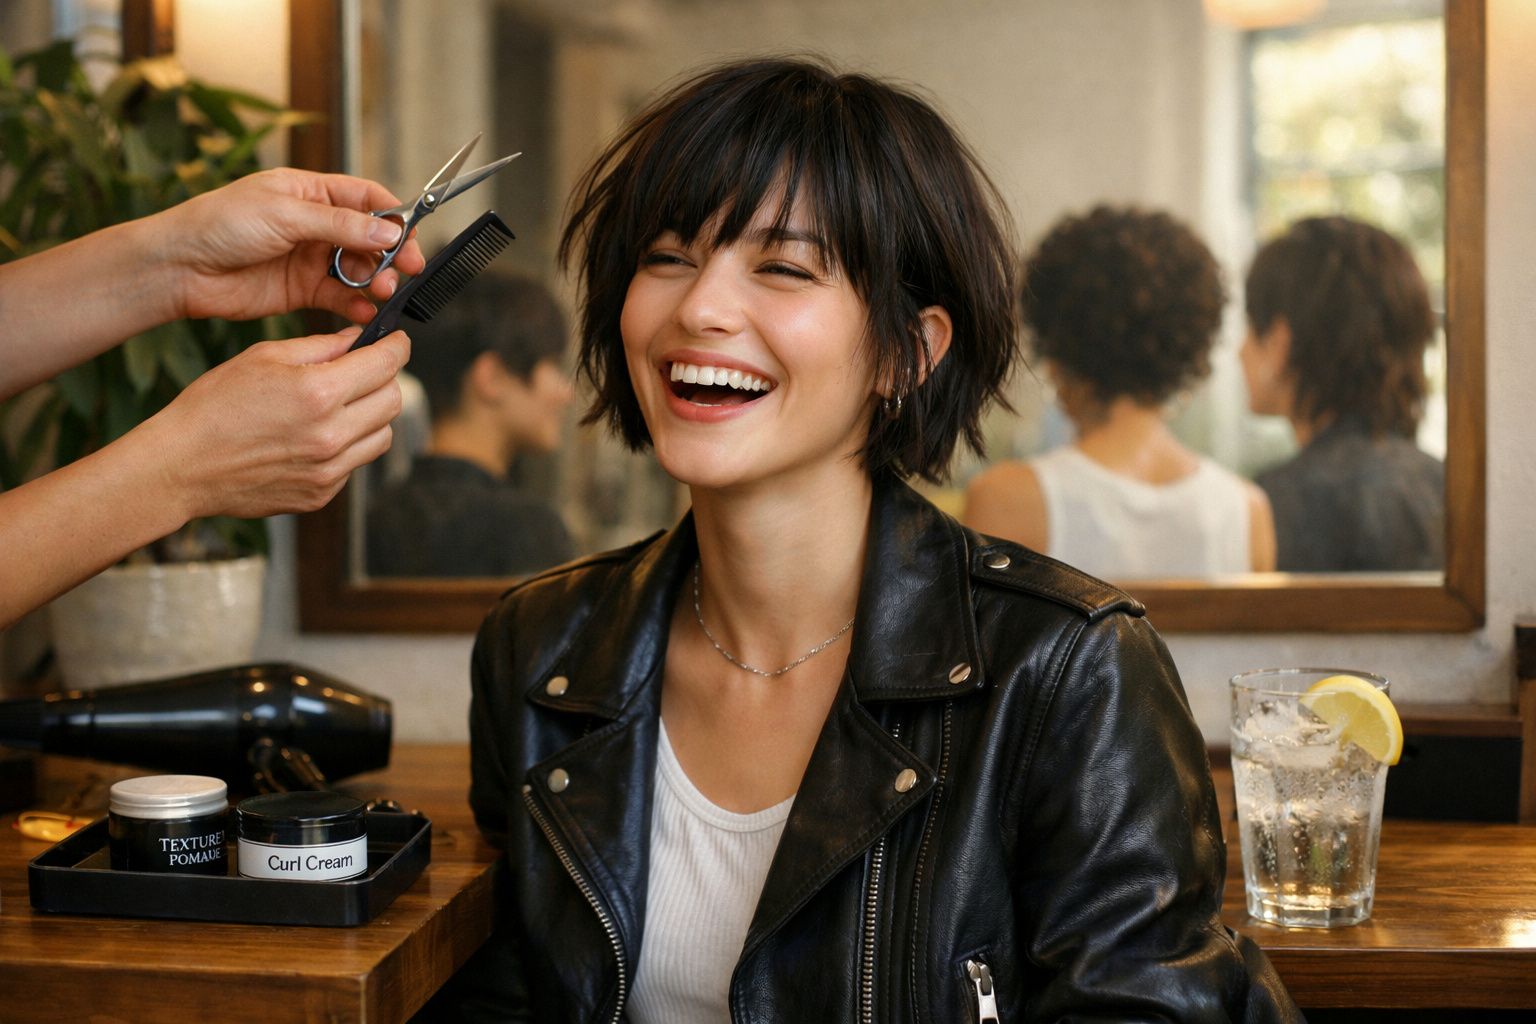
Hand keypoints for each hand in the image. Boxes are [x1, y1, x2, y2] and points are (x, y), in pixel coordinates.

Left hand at [149, 168, 427, 324]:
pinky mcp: (303, 291)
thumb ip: (340, 226)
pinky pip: (340, 298)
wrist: (181, 267)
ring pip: (359, 270)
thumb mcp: (286, 215)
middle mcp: (314, 225)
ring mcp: (310, 259)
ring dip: (376, 281)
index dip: (393, 218)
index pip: (367, 199)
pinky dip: (356, 306)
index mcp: (310, 193)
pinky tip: (365, 312)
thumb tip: (387, 233)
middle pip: (370, 238)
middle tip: (405, 271)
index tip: (410, 238)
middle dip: (391, 255)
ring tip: (382, 293)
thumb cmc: (220, 225)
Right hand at [150, 326, 410, 518]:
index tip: (396, 341)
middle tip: (364, 370)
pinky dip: (349, 444)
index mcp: (318, 393)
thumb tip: (359, 339)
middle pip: (394, 400)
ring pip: (382, 435)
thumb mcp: (264, 357)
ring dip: (371, 414)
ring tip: (340, 404)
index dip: (397, 347)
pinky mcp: (322, 494)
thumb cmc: (214, 406)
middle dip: (386, 379)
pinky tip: (316, 434)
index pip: (386, 365)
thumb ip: (321, 347)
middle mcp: (331, 435)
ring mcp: (329, 470)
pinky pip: (356, 462)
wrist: (182, 466)